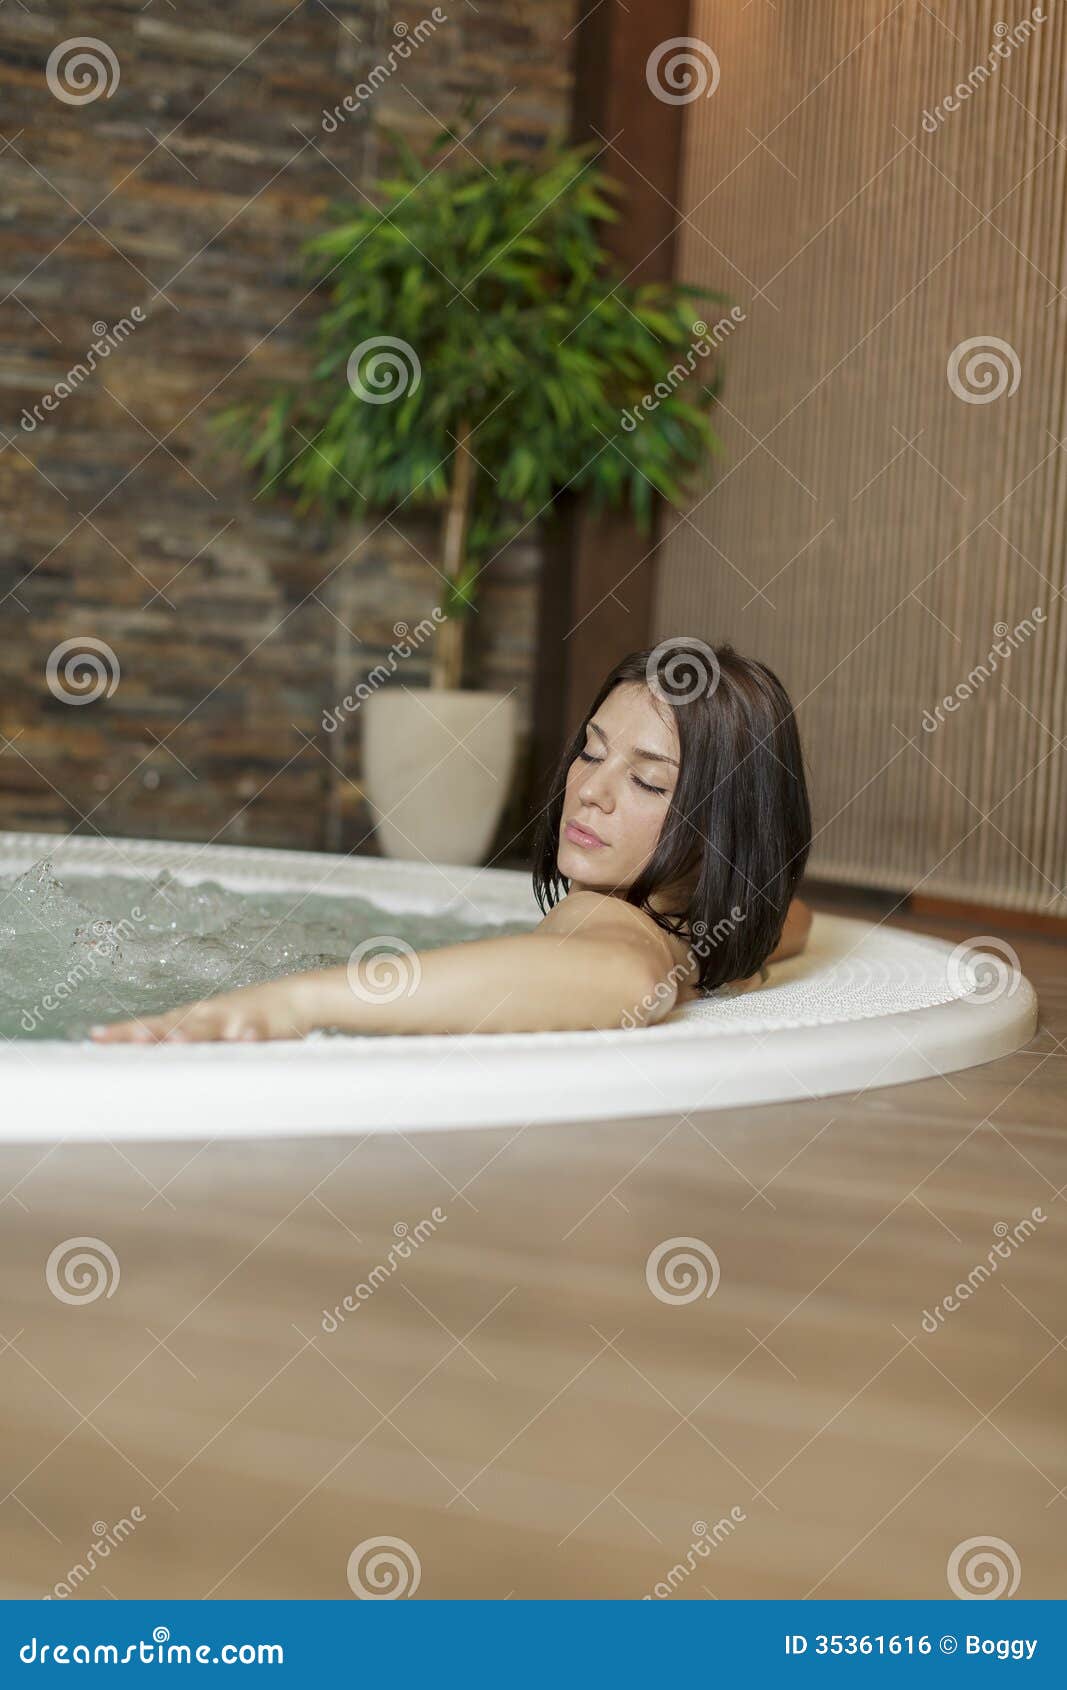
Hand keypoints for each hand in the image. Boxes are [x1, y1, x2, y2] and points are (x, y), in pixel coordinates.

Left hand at [89, 977, 311, 1043]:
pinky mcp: (261, 1024)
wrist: (291, 997)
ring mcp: (232, 1018)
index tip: (95, 1037)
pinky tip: (244, 1040)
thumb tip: (146, 1059)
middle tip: (121, 1039)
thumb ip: (180, 1044)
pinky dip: (249, 1035)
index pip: (149, 1025)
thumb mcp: (208, 1032)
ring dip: (192, 1033)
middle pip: (170, 1024)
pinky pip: (254, 1032)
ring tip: (174, 1040)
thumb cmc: (242, 1019)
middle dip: (147, 1033)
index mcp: (188, 1019)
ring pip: (209, 1026)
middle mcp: (204, 1016)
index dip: (124, 1032)